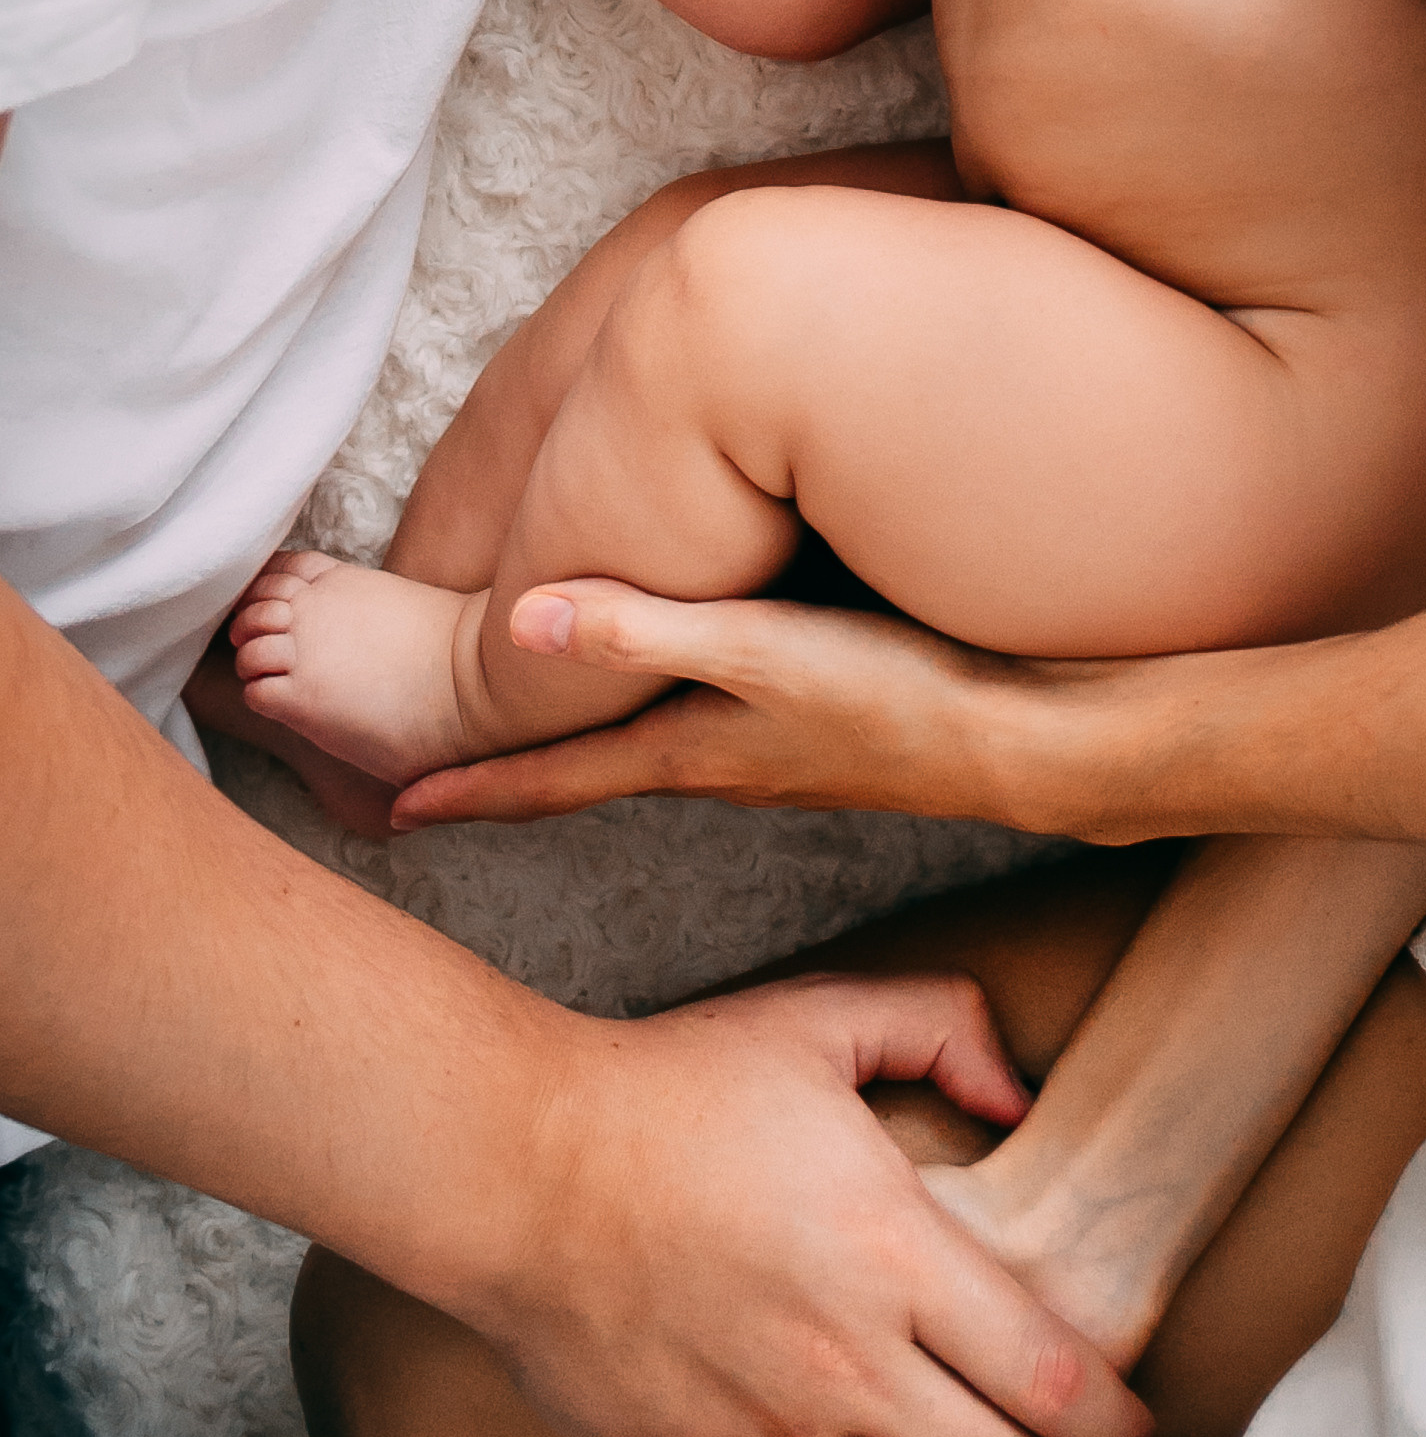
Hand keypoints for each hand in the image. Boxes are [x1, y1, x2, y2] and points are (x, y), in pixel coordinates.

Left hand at [388, 580, 1126, 841]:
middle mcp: (719, 767)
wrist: (1028, 745)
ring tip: (534, 747)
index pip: (548, 780)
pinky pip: (709, 738)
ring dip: (578, 756)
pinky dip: (659, 728)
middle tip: (428, 786)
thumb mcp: (759, 651)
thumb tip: (512, 622)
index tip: (384, 814)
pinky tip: (683, 708)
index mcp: (687, 750)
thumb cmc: (897, 698)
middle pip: (582, 776)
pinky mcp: (825, 740)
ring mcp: (775, 763)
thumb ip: (641, 629)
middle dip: (504, 779)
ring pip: (644, 757)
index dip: (465, 793)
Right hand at [483, 972, 1152, 1436]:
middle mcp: (846, 1359)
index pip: (1056, 1381)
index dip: (1121, 1429)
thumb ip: (943, 1026)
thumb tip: (1021, 1093)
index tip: (1135, 1432)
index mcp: (895, 1250)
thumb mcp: (820, 1017)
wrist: (516, 1163)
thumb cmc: (674, 1086)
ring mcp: (767, 1431)